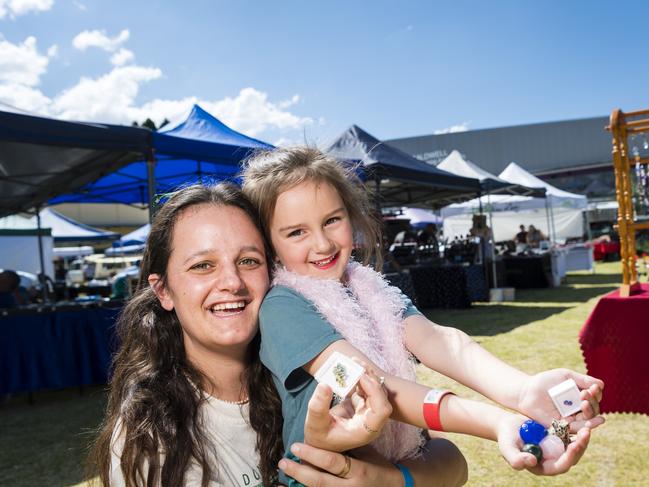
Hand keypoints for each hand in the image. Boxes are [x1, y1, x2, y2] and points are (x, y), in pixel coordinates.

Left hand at [278, 443, 402, 485]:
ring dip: (300, 482)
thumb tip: (323, 431)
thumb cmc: (377, 466)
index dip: (313, 455)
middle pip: (321, 482)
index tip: (296, 446)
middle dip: (300, 472)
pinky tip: (294, 486)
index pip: (333, 463)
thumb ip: (346, 448)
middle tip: (284, 461)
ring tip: (285, 471)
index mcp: (359, 471)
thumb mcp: (365, 453)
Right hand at [303, 371, 391, 451]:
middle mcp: (371, 422)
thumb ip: (318, 406)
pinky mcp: (363, 405)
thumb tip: (325, 384)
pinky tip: (352, 369)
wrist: (319, 441)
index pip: (382, 411)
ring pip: (376, 391)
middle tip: (356, 363)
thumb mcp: (314, 423)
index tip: (360, 377)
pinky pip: (367, 388)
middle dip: (370, 378)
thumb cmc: (319, 437)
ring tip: (354, 362)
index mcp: (365, 431)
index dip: (374, 391)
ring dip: (367, 375)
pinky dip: (361, 378)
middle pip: (381, 397)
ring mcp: (368, 413)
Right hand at [497, 413, 591, 475]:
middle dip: (581, 445)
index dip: (569, 457)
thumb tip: (532, 461)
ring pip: (576, 445)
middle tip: (586, 432)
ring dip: (583, 436)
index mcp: (544, 466)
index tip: (574, 445)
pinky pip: (572, 433)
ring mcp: (558, 448)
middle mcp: (554, 459)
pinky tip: (582, 417)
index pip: (561, 465)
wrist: (508, 425)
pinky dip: (578, 426)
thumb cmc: (506, 438)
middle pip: (573, 456)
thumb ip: (516, 459)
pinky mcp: (559, 436)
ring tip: (588, 425)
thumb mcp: (507, 448)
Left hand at [517, 369, 604, 431]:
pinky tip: (594, 421)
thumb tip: (601, 385)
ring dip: (590, 411)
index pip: (594, 398)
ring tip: (584, 403)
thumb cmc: (545, 382)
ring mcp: (571, 418)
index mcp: (580, 397)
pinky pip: (577, 428)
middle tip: (585, 393)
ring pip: (588, 419)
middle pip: (594, 409)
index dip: (596, 394)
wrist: (526, 391)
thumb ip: (582, 380)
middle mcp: (578, 409)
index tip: (593, 388)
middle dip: (593, 402)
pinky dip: (587, 426)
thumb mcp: (565, 376)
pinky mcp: (563, 427)